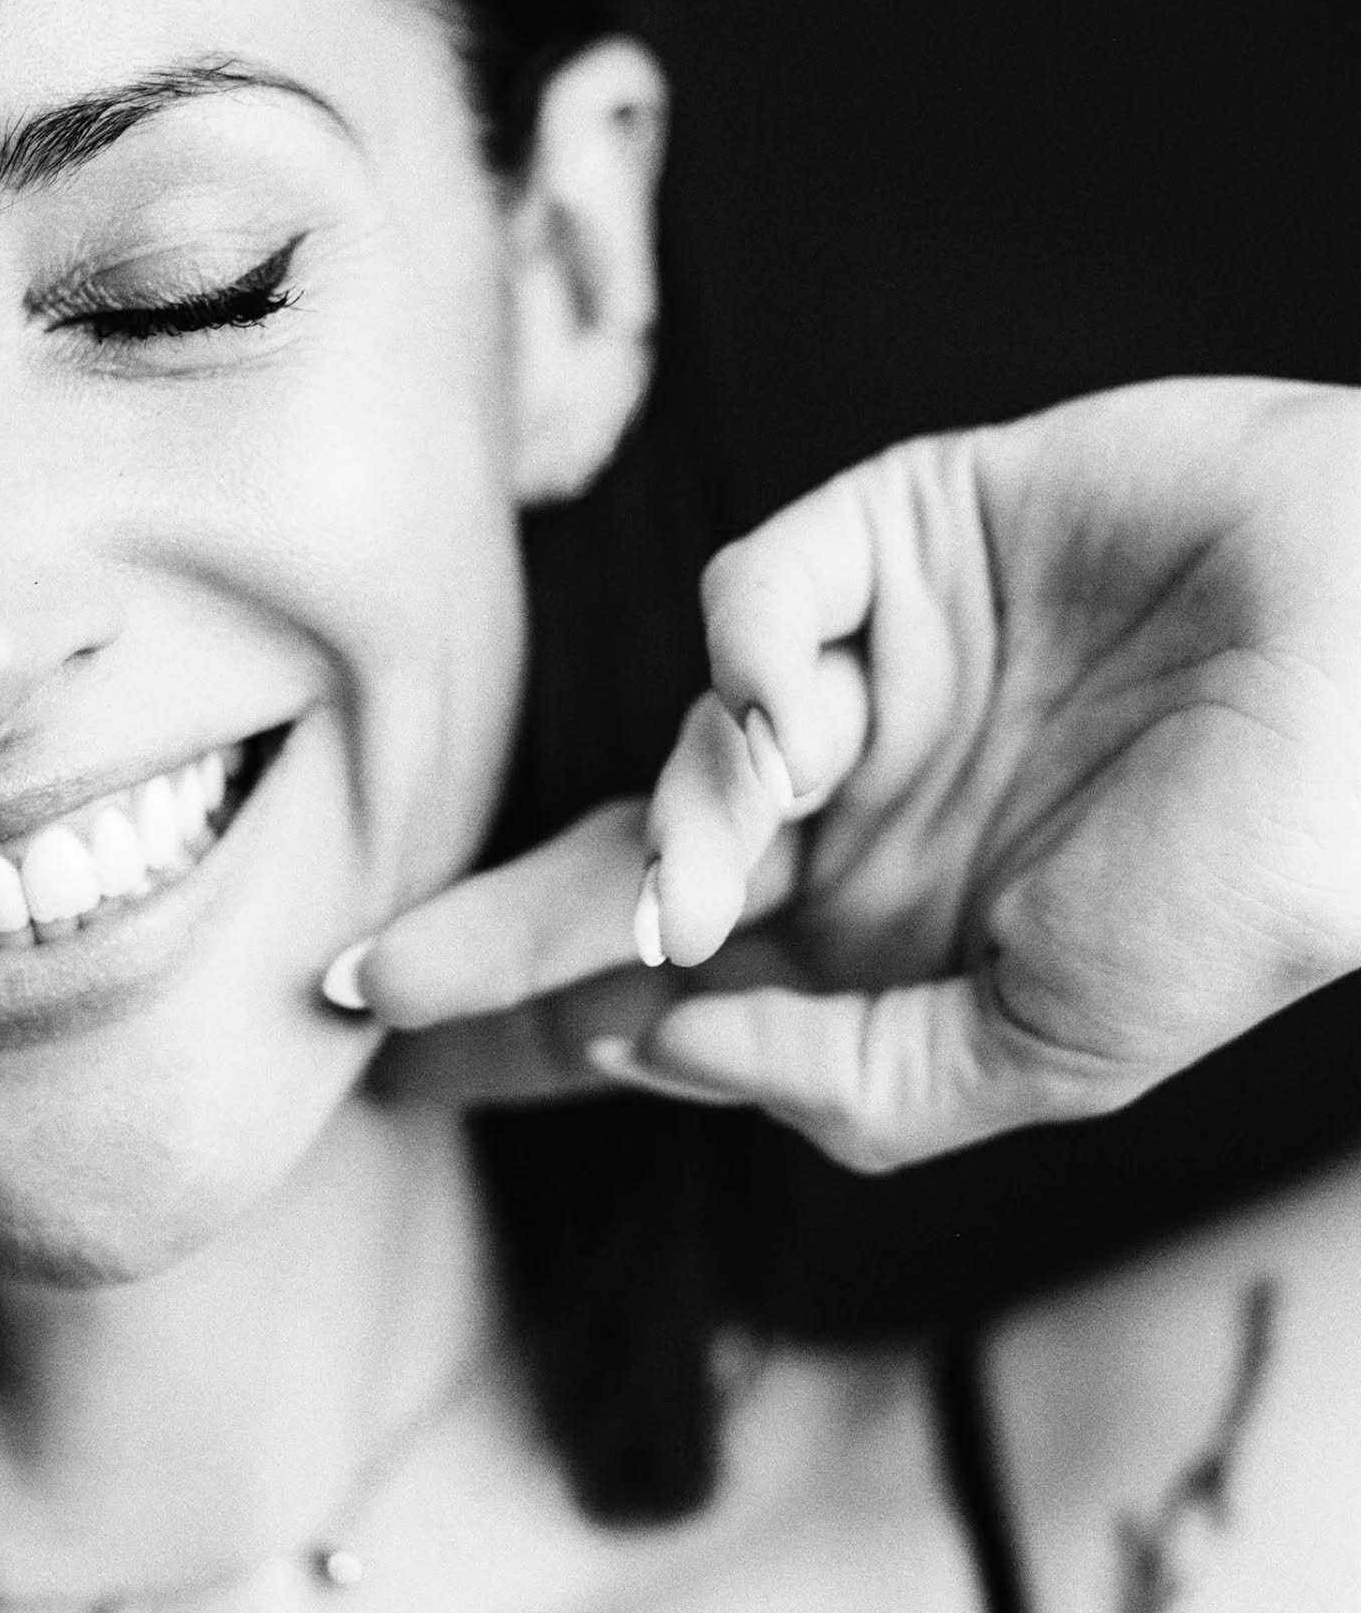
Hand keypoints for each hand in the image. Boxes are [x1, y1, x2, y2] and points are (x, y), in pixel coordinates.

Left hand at [330, 377, 1360, 1171]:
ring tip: (705, 877)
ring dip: (675, 817)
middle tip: (358, 983)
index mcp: (893, 936)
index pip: (667, 994)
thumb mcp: (1046, 1050)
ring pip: (687, 744)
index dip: (531, 1032)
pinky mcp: (899, 536)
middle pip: (624, 876)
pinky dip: (749, 663)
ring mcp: (877, 673)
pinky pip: (759, 599)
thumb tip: (650, 1045)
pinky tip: (794, 718)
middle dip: (496, 936)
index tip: (396, 1066)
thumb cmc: (1254, 877)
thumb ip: (841, 1076)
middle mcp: (866, 811)